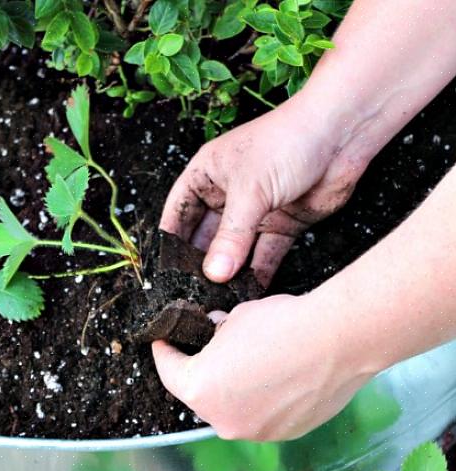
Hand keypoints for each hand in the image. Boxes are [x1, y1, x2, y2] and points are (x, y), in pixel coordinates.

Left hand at [152, 293, 378, 440]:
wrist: (339, 340)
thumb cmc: (283, 324)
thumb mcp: (235, 317)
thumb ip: (216, 333)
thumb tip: (216, 334)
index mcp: (199, 389)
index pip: (169, 371)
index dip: (165, 353)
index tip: (165, 343)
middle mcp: (222, 420)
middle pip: (201, 396)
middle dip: (204, 373)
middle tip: (213, 351)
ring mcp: (255, 432)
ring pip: (234, 409)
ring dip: (235, 391)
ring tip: (253, 365)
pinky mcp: (285, 434)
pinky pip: (263, 416)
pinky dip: (264, 401)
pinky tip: (279, 379)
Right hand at [160, 97, 369, 287]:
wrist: (342, 134)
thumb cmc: (289, 141)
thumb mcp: (251, 189)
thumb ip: (232, 236)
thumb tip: (214, 274)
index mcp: (208, 174)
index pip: (178, 212)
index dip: (170, 241)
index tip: (163, 272)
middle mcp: (228, 194)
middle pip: (205, 237)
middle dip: (199, 264)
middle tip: (190, 293)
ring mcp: (256, 212)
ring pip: (235, 251)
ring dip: (227, 274)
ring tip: (216, 300)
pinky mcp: (282, 226)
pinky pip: (264, 256)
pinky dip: (257, 275)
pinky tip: (247, 293)